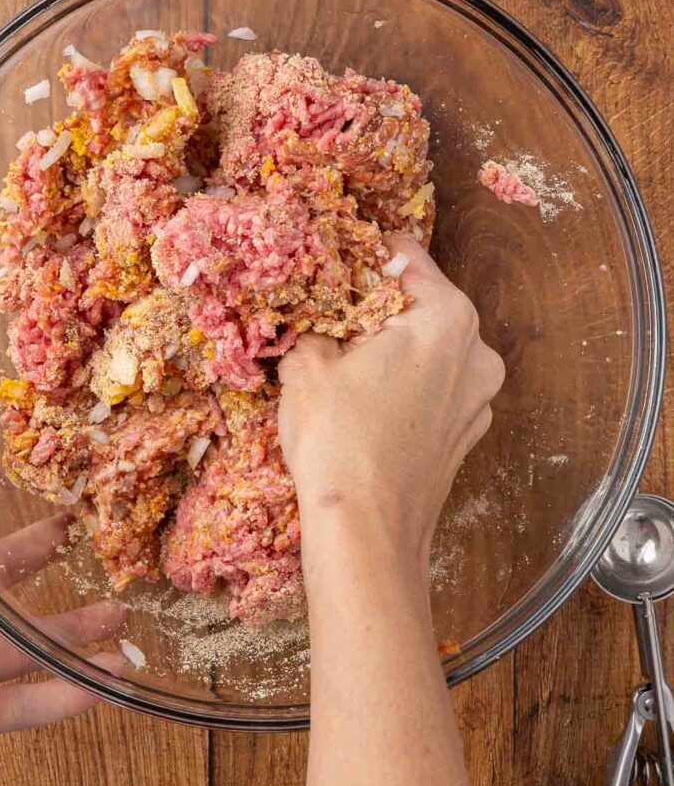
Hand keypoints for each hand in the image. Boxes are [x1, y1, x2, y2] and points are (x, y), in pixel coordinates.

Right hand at [282, 236, 502, 785]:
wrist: (366, 533)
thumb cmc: (338, 439)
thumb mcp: (307, 364)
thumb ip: (317, 325)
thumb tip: (315, 320)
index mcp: (447, 319)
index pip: (407, 257)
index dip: (366, 253)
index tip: (340, 256)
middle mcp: (477, 353)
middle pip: (424, 306)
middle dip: (379, 306)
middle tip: (333, 313)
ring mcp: (478, 400)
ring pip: (431, 352)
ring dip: (394, 348)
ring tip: (345, 362)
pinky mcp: (466, 438)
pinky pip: (435, 392)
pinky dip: (407, 387)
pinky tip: (367, 404)